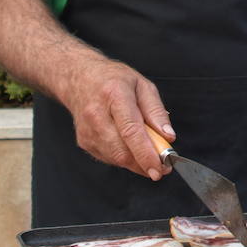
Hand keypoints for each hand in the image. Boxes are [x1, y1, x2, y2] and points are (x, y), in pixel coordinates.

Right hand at [61, 59, 175, 179]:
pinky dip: (124, 157)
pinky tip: (127, 144)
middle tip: (162, 164)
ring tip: (146, 148)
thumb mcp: (142, 85)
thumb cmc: (113, 79)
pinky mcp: (84, 142)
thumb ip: (156, 111)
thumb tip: (168, 136)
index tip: (160, 168)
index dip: (146, 154)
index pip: (131, 131)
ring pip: (116, 159)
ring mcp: (87, 130)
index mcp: (115, 95)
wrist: (78, 78)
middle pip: (122, 152)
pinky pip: (109, 158)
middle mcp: (97, 114)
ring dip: (136, 162)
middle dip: (145, 164)